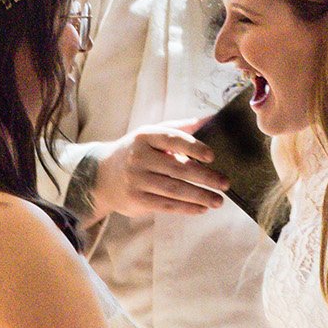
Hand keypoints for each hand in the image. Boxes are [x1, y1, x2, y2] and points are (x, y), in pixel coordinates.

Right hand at [90, 120, 227, 219]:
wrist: (101, 176)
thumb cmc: (135, 153)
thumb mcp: (151, 135)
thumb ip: (179, 129)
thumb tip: (210, 119)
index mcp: (145, 136)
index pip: (172, 139)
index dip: (194, 147)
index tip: (212, 156)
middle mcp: (139, 157)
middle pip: (177, 168)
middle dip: (205, 177)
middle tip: (225, 183)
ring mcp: (137, 180)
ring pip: (174, 189)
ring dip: (200, 196)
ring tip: (218, 200)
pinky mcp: (136, 200)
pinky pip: (166, 205)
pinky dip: (186, 208)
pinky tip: (201, 208)